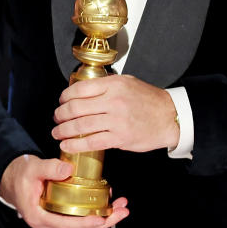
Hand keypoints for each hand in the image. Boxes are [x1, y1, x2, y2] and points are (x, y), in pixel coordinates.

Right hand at [0, 154, 127, 227]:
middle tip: (122, 210)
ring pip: (82, 227)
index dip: (87, 223)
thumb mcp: (32, 168)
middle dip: (104, 221)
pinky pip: (79, 221)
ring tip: (121, 207)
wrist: (11, 178)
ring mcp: (53, 224)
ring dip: (103, 218)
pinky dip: (95, 214)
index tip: (103, 218)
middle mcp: (47, 226)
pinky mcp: (59, 219)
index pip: (67, 225)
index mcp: (38, 217)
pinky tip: (107, 204)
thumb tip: (67, 170)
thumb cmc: (19, 175)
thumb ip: (49, 168)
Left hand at [52, 74, 178, 153]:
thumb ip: (106, 85)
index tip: (61, 102)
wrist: (170, 117)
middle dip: (60, 114)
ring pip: (81, 125)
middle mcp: (113, 101)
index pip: (80, 89)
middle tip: (56, 118)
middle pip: (76, 107)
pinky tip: (67, 145)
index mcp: (113, 84)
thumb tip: (82, 91)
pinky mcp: (120, 137)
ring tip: (57, 132)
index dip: (65, 97)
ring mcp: (116, 120)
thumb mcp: (128, 82)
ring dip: (63, 130)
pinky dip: (76, 144)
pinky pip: (92, 142)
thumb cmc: (149, 100)